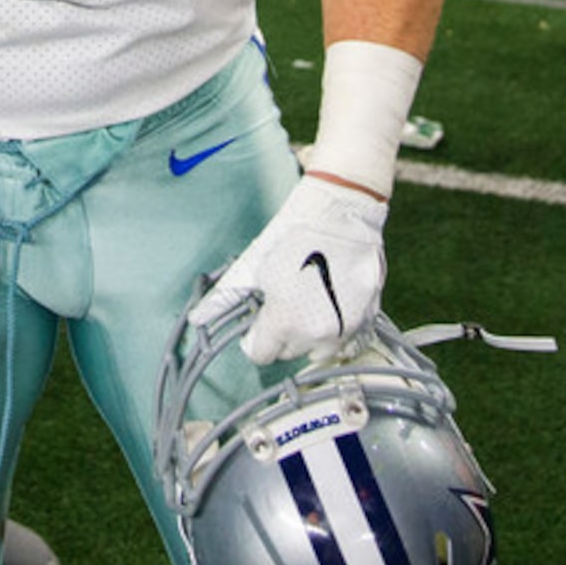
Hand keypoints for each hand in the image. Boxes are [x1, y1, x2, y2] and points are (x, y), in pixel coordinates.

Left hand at [201, 176, 389, 363]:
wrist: (342, 210)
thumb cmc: (295, 233)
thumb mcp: (254, 264)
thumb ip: (226, 297)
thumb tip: (197, 317)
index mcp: (285, 322)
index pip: (262, 354)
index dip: (255, 337)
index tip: (259, 319)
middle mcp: (318, 333)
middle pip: (290, 353)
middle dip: (282, 333)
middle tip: (284, 302)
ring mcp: (347, 327)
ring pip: (320, 350)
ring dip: (310, 335)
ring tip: (308, 302)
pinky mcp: (368, 318)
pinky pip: (348, 341)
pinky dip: (337, 330)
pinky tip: (331, 304)